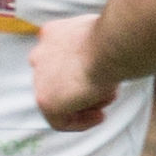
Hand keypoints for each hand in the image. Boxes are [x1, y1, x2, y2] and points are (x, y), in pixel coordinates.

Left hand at [30, 16, 116, 131]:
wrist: (110, 45)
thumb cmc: (116, 38)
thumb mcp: (104, 36)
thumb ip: (92, 48)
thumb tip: (102, 60)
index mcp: (52, 34)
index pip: (60, 58)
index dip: (80, 72)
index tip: (98, 78)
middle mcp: (40, 53)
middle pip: (59, 81)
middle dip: (82, 90)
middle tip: (104, 93)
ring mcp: (39, 77)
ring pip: (61, 100)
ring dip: (86, 103)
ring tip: (108, 97)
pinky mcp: (44, 100)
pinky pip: (60, 121)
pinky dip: (81, 122)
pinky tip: (100, 116)